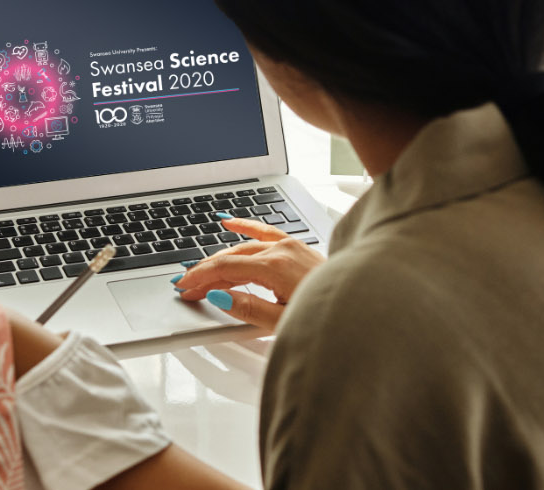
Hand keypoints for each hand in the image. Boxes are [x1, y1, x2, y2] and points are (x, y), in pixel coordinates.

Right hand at [173, 215, 324, 329]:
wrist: (359, 309)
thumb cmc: (327, 316)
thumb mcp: (282, 322)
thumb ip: (248, 308)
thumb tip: (218, 296)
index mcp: (275, 268)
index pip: (225, 268)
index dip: (200, 277)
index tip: (184, 287)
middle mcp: (282, 251)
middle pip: (231, 257)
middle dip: (206, 271)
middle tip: (187, 286)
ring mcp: (290, 246)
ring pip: (244, 246)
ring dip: (220, 258)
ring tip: (201, 271)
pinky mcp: (297, 247)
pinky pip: (265, 231)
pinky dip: (245, 227)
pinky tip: (228, 222)